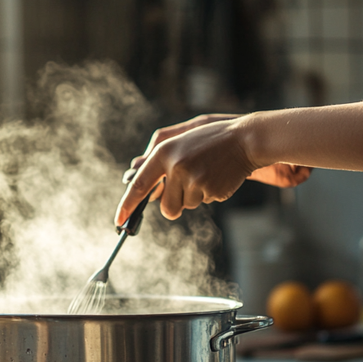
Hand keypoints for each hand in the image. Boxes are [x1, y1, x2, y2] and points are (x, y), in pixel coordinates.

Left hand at [117, 114, 310, 223]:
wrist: (244, 140)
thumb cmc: (208, 141)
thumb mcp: (179, 143)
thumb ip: (159, 163)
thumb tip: (144, 191)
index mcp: (165, 152)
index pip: (139, 185)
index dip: (127, 205)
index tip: (118, 221)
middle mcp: (177, 167)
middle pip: (166, 206)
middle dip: (174, 205)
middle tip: (186, 188)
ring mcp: (195, 180)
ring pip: (186, 205)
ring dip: (194, 196)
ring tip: (205, 173)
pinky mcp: (211, 190)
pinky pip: (204, 202)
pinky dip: (209, 193)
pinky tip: (217, 176)